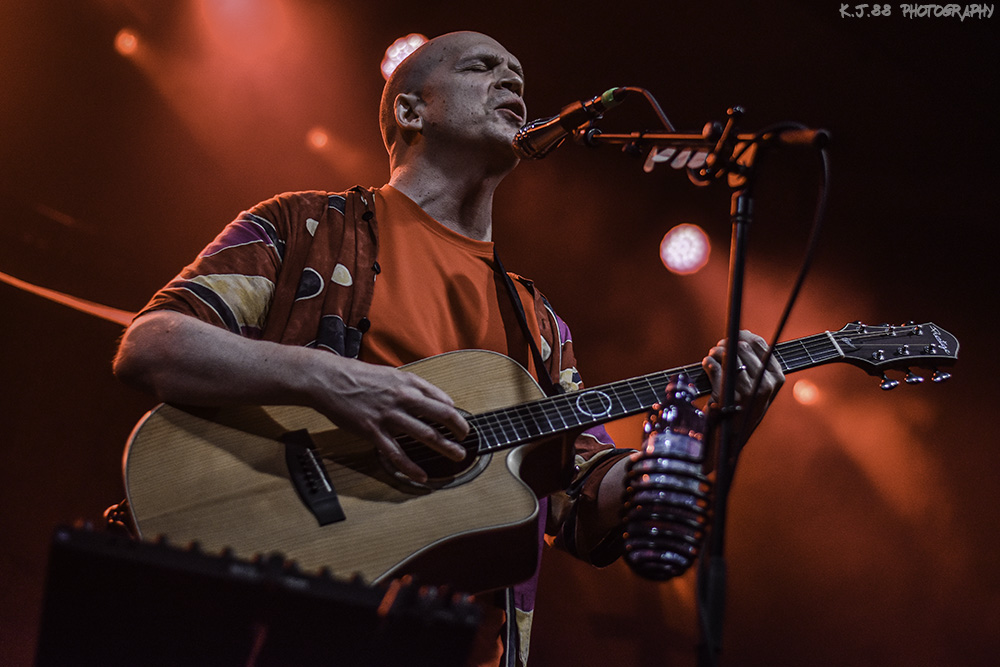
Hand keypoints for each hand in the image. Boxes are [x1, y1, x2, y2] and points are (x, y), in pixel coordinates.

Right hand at [310, 357, 469, 483]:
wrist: (328, 379)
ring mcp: (389, 416)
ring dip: (445, 447)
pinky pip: (396, 452)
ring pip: (425, 434)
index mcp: (408, 383)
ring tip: (457, 456)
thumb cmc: (358, 376)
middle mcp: (403, 398)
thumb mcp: (391, 374)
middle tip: (467, 439)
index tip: (460, 424)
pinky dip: (411, 466)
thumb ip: (413, 386)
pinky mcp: (373, 431)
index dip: (455, 413)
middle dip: (459, 429)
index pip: (441, 399)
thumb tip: (435, 398)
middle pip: (441, 415)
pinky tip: (421, 475)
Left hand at [701, 330, 783, 433]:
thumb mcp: (757, 387)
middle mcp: (763, 385)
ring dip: (715, 353)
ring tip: (712, 356)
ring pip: (727, 356)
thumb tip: (741, 334)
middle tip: (718, 347)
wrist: (730, 437)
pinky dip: (708, 363)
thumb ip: (754, 363)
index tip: (734, 336)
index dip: (744, 336)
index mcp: (775, 379)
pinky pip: (715, 368)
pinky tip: (707, 364)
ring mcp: (745, 392)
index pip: (760, 345)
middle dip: (727, 344)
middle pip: (742, 348)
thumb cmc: (742, 408)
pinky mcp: (726, 396)